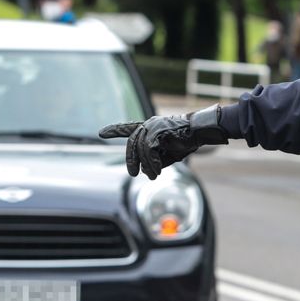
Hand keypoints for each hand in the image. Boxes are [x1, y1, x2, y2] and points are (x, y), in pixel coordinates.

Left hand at [99, 106, 228, 178]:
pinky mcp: (157, 131)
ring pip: (140, 150)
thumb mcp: (167, 154)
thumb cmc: (185, 142)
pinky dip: (152, 163)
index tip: (101, 133)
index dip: (115, 130)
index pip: (128, 128)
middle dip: (131, 161)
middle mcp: (148, 124)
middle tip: (133, 174)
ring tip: (153, 175)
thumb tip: (144, 171)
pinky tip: (157, 171)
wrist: (198, 132)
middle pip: (131, 144)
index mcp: (149, 127)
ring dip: (146, 166)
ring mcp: (152, 126)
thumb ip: (154, 160)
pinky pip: (148, 150)